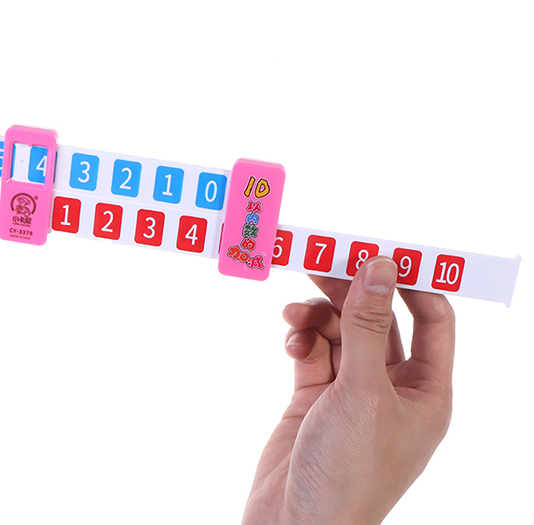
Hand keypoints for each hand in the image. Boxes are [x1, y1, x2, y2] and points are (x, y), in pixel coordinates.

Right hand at [241, 256, 454, 524]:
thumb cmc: (346, 474)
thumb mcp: (362, 391)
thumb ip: (369, 325)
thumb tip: (380, 265)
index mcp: (426, 393)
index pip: (433, 320)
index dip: (412, 283)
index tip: (379, 250)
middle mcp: (393, 389)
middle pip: (380, 320)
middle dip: (352, 292)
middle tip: (321, 261)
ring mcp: (352, 393)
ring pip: (342, 332)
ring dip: (318, 315)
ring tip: (294, 313)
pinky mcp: (316, 397)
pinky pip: (313, 351)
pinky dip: (302, 338)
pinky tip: (290, 341)